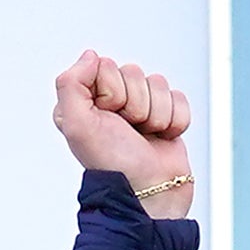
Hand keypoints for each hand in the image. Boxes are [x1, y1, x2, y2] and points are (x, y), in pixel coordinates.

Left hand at [54, 53, 196, 216]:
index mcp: (85, 101)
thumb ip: (70, 84)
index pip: (105, 66)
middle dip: (135, 103)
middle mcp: (110, 102)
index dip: (111, 92)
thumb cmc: (114, 164)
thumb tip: (91, 55)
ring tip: (145, 137)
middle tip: (128, 131)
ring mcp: (139, 108)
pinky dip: (174, 119)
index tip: (109, 119)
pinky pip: (178, 97)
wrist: (150, 194)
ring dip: (155, 114)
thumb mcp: (77, 125)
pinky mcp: (165, 115)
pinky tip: (161, 138)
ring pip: (158, 82)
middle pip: (133, 72)